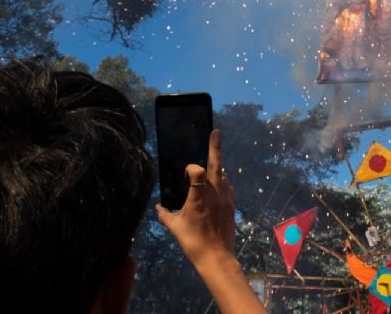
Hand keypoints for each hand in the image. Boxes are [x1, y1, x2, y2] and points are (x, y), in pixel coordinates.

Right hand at [157, 130, 235, 266]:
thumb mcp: (175, 228)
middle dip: (215, 148)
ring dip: (218, 167)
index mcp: (199, 198)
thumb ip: (165, 215)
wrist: (216, 257)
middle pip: (217, 166)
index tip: (187, 170)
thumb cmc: (193, 242)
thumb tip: (158, 207)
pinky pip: (228, 187)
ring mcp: (226, 199)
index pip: (198, 171)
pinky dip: (223, 182)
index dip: (192, 167)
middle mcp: (215, 194)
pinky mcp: (232, 205)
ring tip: (212, 162)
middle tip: (216, 132)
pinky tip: (218, 185)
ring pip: (224, 176)